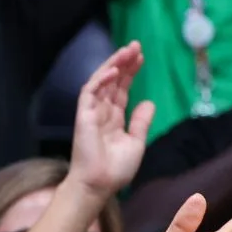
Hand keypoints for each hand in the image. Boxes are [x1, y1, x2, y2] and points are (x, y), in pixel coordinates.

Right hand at [68, 42, 153, 197]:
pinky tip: (114, 70)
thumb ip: (141, 122)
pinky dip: (100, 80)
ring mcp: (91, 112)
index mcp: (114, 119)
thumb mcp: (136, 143)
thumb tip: (148, 102)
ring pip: (101, 81)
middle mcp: (102, 112)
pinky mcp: (83, 115)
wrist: (99, 185)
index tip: (142, 58)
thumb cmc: (115, 170)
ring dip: (113, 64)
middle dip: (124, 62)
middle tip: (136, 46)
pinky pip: (89, 92)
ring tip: (127, 51)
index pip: (121, 90)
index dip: (130, 73)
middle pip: (112, 81)